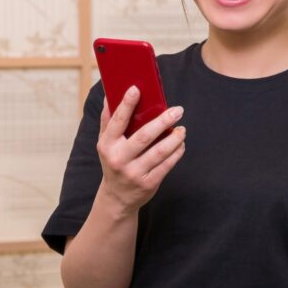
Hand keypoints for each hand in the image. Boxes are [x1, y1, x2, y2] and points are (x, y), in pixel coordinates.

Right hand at [96, 86, 185, 213]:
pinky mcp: (148, 184)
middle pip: (144, 137)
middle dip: (163, 121)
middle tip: (178, 110)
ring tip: (182, 129)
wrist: (117, 197)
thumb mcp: (105, 144)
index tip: (136, 89)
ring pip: (159, 152)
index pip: (117, 121)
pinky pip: (167, 165)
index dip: (126, 104)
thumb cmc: (113, 162)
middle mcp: (119, 159)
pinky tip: (181, 144)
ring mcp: (134, 173)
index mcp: (107, 145)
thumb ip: (108, 121)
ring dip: (175, 138)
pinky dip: (177, 152)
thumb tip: (109, 95)